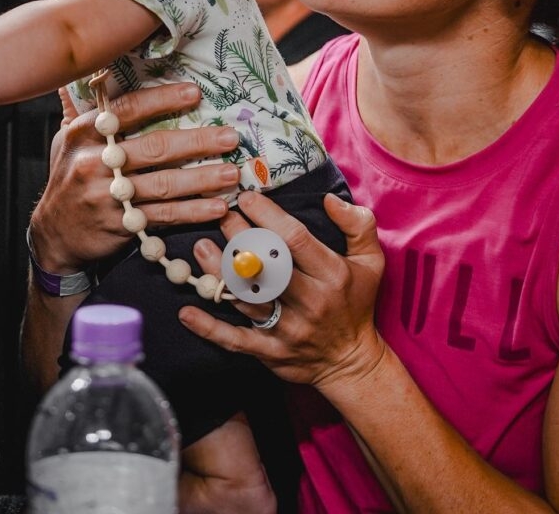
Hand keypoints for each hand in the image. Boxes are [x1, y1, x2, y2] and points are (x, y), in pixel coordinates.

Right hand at [28, 83, 241, 274]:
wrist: (54, 232)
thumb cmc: (69, 177)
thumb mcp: (67, 139)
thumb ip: (88, 109)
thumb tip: (97, 68)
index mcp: (84, 133)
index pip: (128, 110)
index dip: (162, 100)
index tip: (195, 93)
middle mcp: (95, 162)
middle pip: (154, 148)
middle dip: (197, 141)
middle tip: (229, 137)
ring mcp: (108, 196)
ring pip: (164, 185)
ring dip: (203, 179)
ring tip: (232, 173)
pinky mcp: (121, 225)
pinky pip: (164, 216)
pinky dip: (193, 212)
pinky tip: (217, 206)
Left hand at [178, 190, 386, 393]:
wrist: (351, 361)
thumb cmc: (355, 301)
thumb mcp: (371, 260)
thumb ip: (358, 224)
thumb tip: (329, 198)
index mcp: (332, 274)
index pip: (295, 240)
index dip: (268, 216)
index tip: (247, 197)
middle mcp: (309, 301)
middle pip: (267, 266)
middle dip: (239, 237)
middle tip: (218, 214)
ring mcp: (287, 329)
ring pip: (247, 299)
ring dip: (219, 274)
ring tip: (201, 247)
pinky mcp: (270, 353)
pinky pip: (235, 341)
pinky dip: (209, 328)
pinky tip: (186, 312)